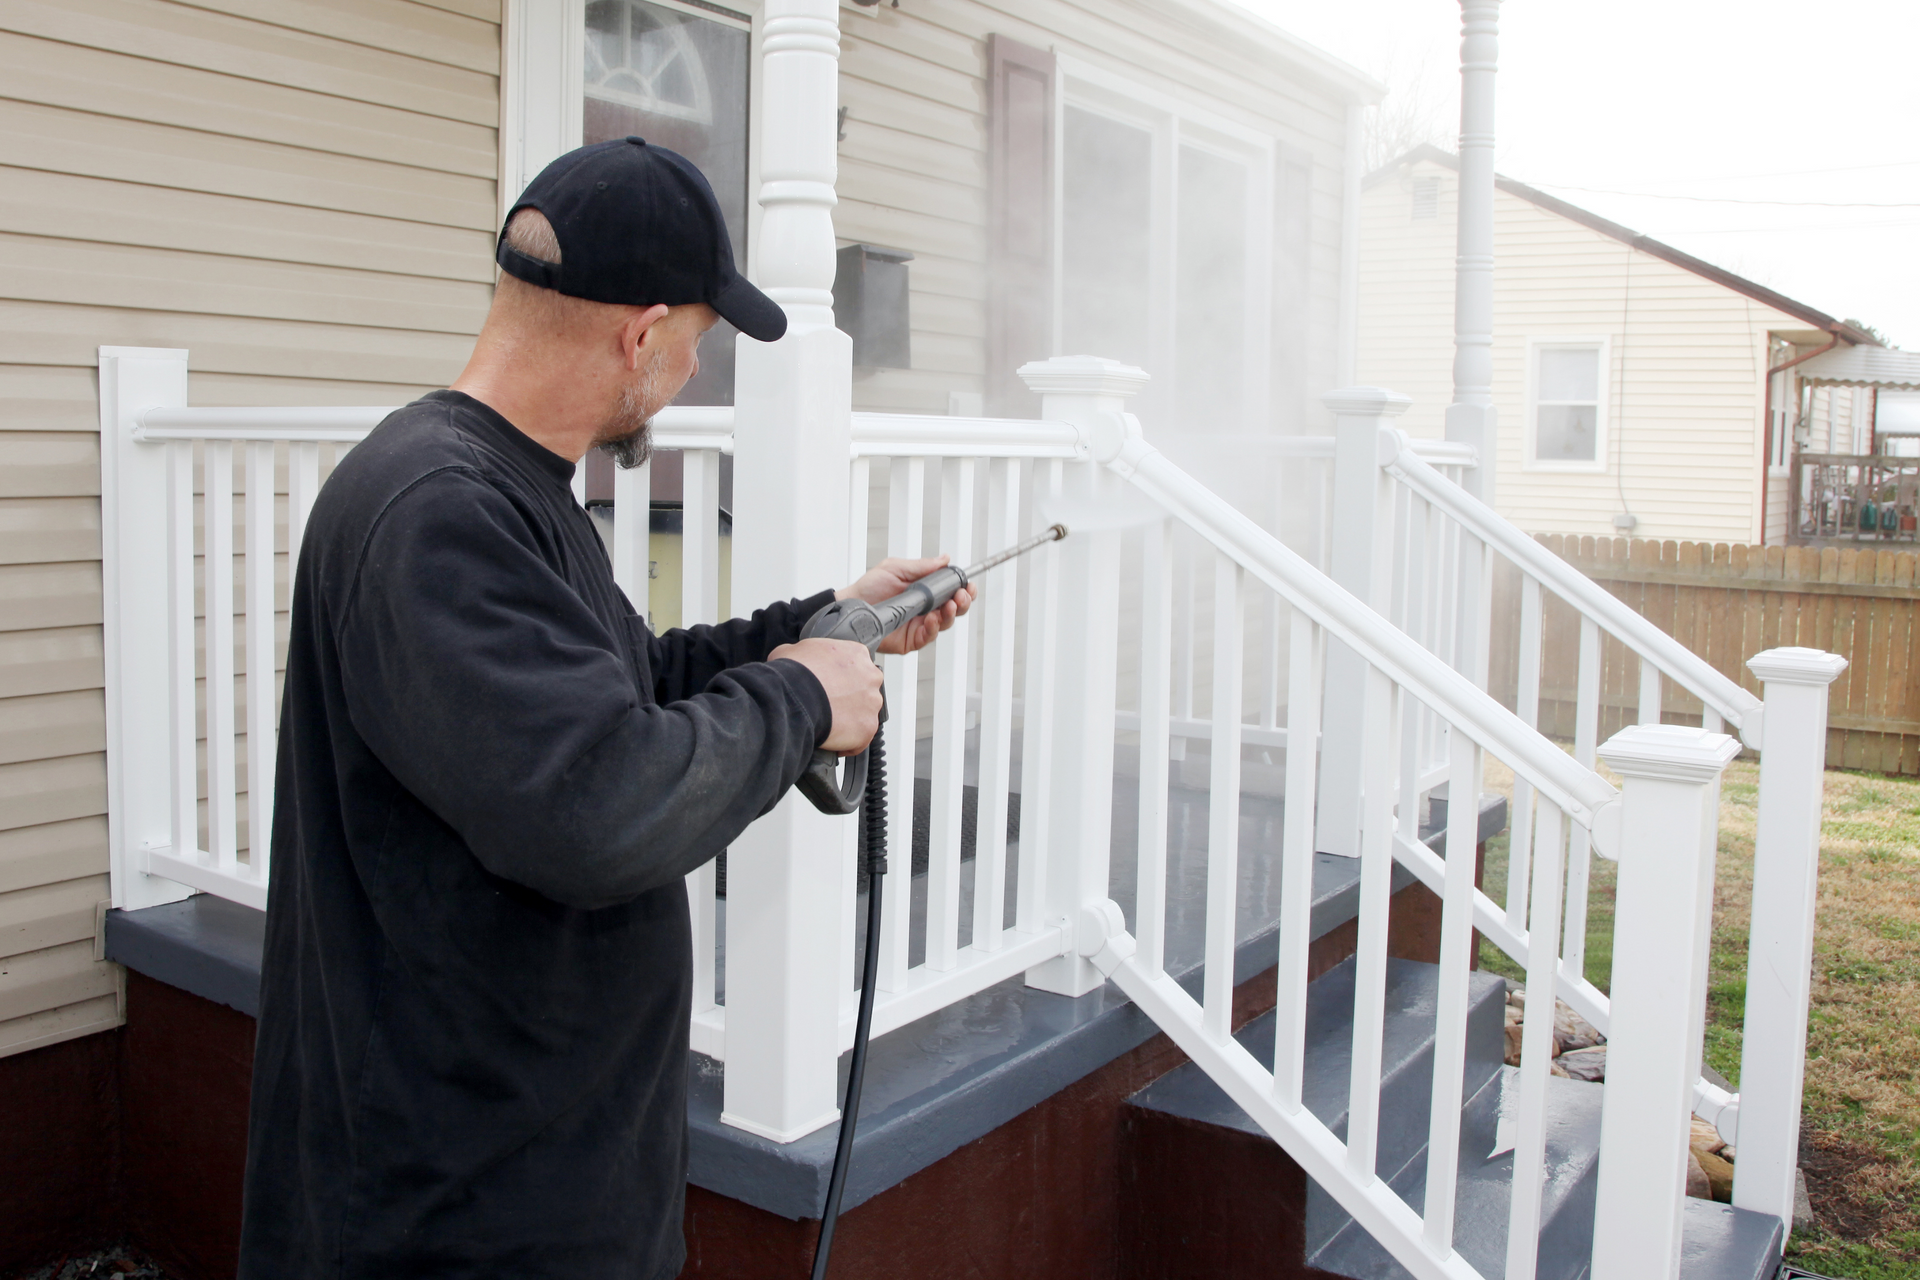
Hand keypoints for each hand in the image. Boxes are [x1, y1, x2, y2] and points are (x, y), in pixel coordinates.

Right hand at [770, 638, 883, 754]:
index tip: (829, 686)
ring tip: (827, 724)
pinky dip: (847, 744)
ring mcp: (872, 703)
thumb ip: (804, 653)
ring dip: (849, 721)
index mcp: (856, 654)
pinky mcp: (867, 727)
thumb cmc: (794, 673)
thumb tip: (796, 661)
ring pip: (863, 715)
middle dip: (848, 699)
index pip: (854, 667)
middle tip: (827, 705)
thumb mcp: (792, 650)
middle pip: (864, 691)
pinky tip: (831, 741)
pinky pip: (860, 740)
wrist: (794, 696)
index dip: (839, 678)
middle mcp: (871, 677)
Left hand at [838, 556, 977, 655]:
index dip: (963, 589)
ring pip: (945, 623)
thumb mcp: (896, 568)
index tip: (967, 585)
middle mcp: (926, 609)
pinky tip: (931, 620)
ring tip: (946, 606)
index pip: (952, 591)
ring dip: (950, 615)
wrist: (852, 605)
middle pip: (955, 609)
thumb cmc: (870, 587)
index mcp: (925, 591)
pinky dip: (933, 629)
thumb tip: (944, 559)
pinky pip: (928, 637)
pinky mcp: (910, 640)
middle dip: (963, 602)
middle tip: (960, 596)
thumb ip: (922, 566)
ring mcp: (919, 625)